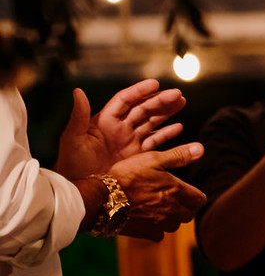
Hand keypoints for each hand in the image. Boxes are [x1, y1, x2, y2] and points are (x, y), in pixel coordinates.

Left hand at [55, 80, 185, 180]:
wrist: (81, 191)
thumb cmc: (71, 165)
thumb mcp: (73, 140)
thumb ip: (79, 116)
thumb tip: (78, 91)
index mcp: (105, 121)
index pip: (125, 100)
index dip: (140, 91)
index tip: (155, 84)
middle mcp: (119, 128)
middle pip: (143, 109)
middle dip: (160, 100)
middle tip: (177, 94)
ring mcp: (129, 141)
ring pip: (151, 121)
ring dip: (166, 112)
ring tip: (182, 102)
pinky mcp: (137, 156)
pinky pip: (155, 141)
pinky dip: (166, 133)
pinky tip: (178, 127)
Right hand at [108, 144, 206, 240]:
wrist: (102, 197)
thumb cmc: (127, 175)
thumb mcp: (153, 159)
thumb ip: (178, 156)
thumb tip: (200, 149)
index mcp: (176, 190)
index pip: (200, 200)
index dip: (195, 196)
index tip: (187, 192)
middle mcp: (171, 209)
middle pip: (189, 214)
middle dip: (185, 208)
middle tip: (173, 199)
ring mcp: (158, 223)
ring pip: (175, 226)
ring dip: (171, 219)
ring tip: (160, 209)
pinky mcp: (145, 233)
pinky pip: (159, 235)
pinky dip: (157, 229)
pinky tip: (148, 219)